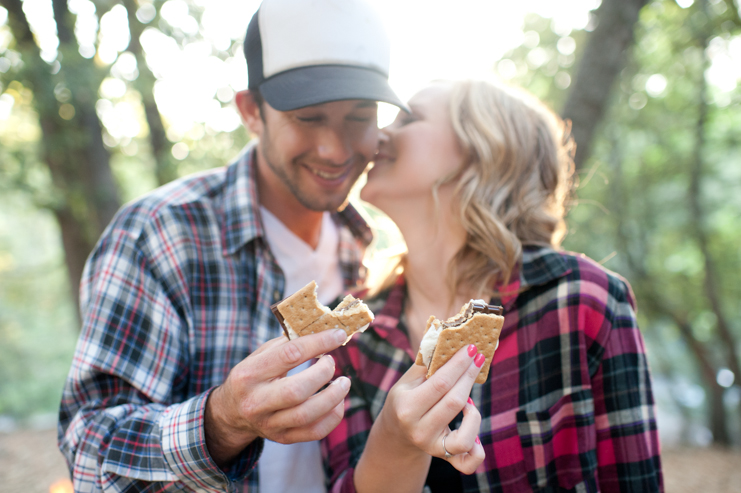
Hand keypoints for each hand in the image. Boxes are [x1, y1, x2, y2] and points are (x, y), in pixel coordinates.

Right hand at [204, 329, 350, 465]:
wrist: (232, 413)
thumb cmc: (253, 376)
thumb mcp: (260, 355)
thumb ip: (287, 343)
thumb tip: (322, 330)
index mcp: (249, 374)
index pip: (289, 355)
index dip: (318, 343)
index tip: (338, 334)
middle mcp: (256, 402)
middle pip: (296, 390)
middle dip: (323, 373)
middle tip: (332, 362)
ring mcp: (269, 424)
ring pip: (307, 415)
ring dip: (333, 396)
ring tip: (343, 382)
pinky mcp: (283, 437)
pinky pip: (315, 432)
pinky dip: (333, 416)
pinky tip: (337, 402)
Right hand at [376, 345, 485, 473]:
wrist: (396, 434)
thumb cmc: (406, 399)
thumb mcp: (409, 380)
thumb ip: (428, 361)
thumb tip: (447, 335)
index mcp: (406, 407)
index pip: (441, 383)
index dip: (459, 364)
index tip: (472, 348)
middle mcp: (418, 429)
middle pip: (455, 402)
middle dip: (469, 376)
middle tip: (478, 358)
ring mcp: (432, 446)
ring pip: (465, 435)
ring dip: (474, 414)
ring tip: (469, 401)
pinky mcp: (444, 457)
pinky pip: (468, 461)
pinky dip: (478, 447)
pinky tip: (471, 425)